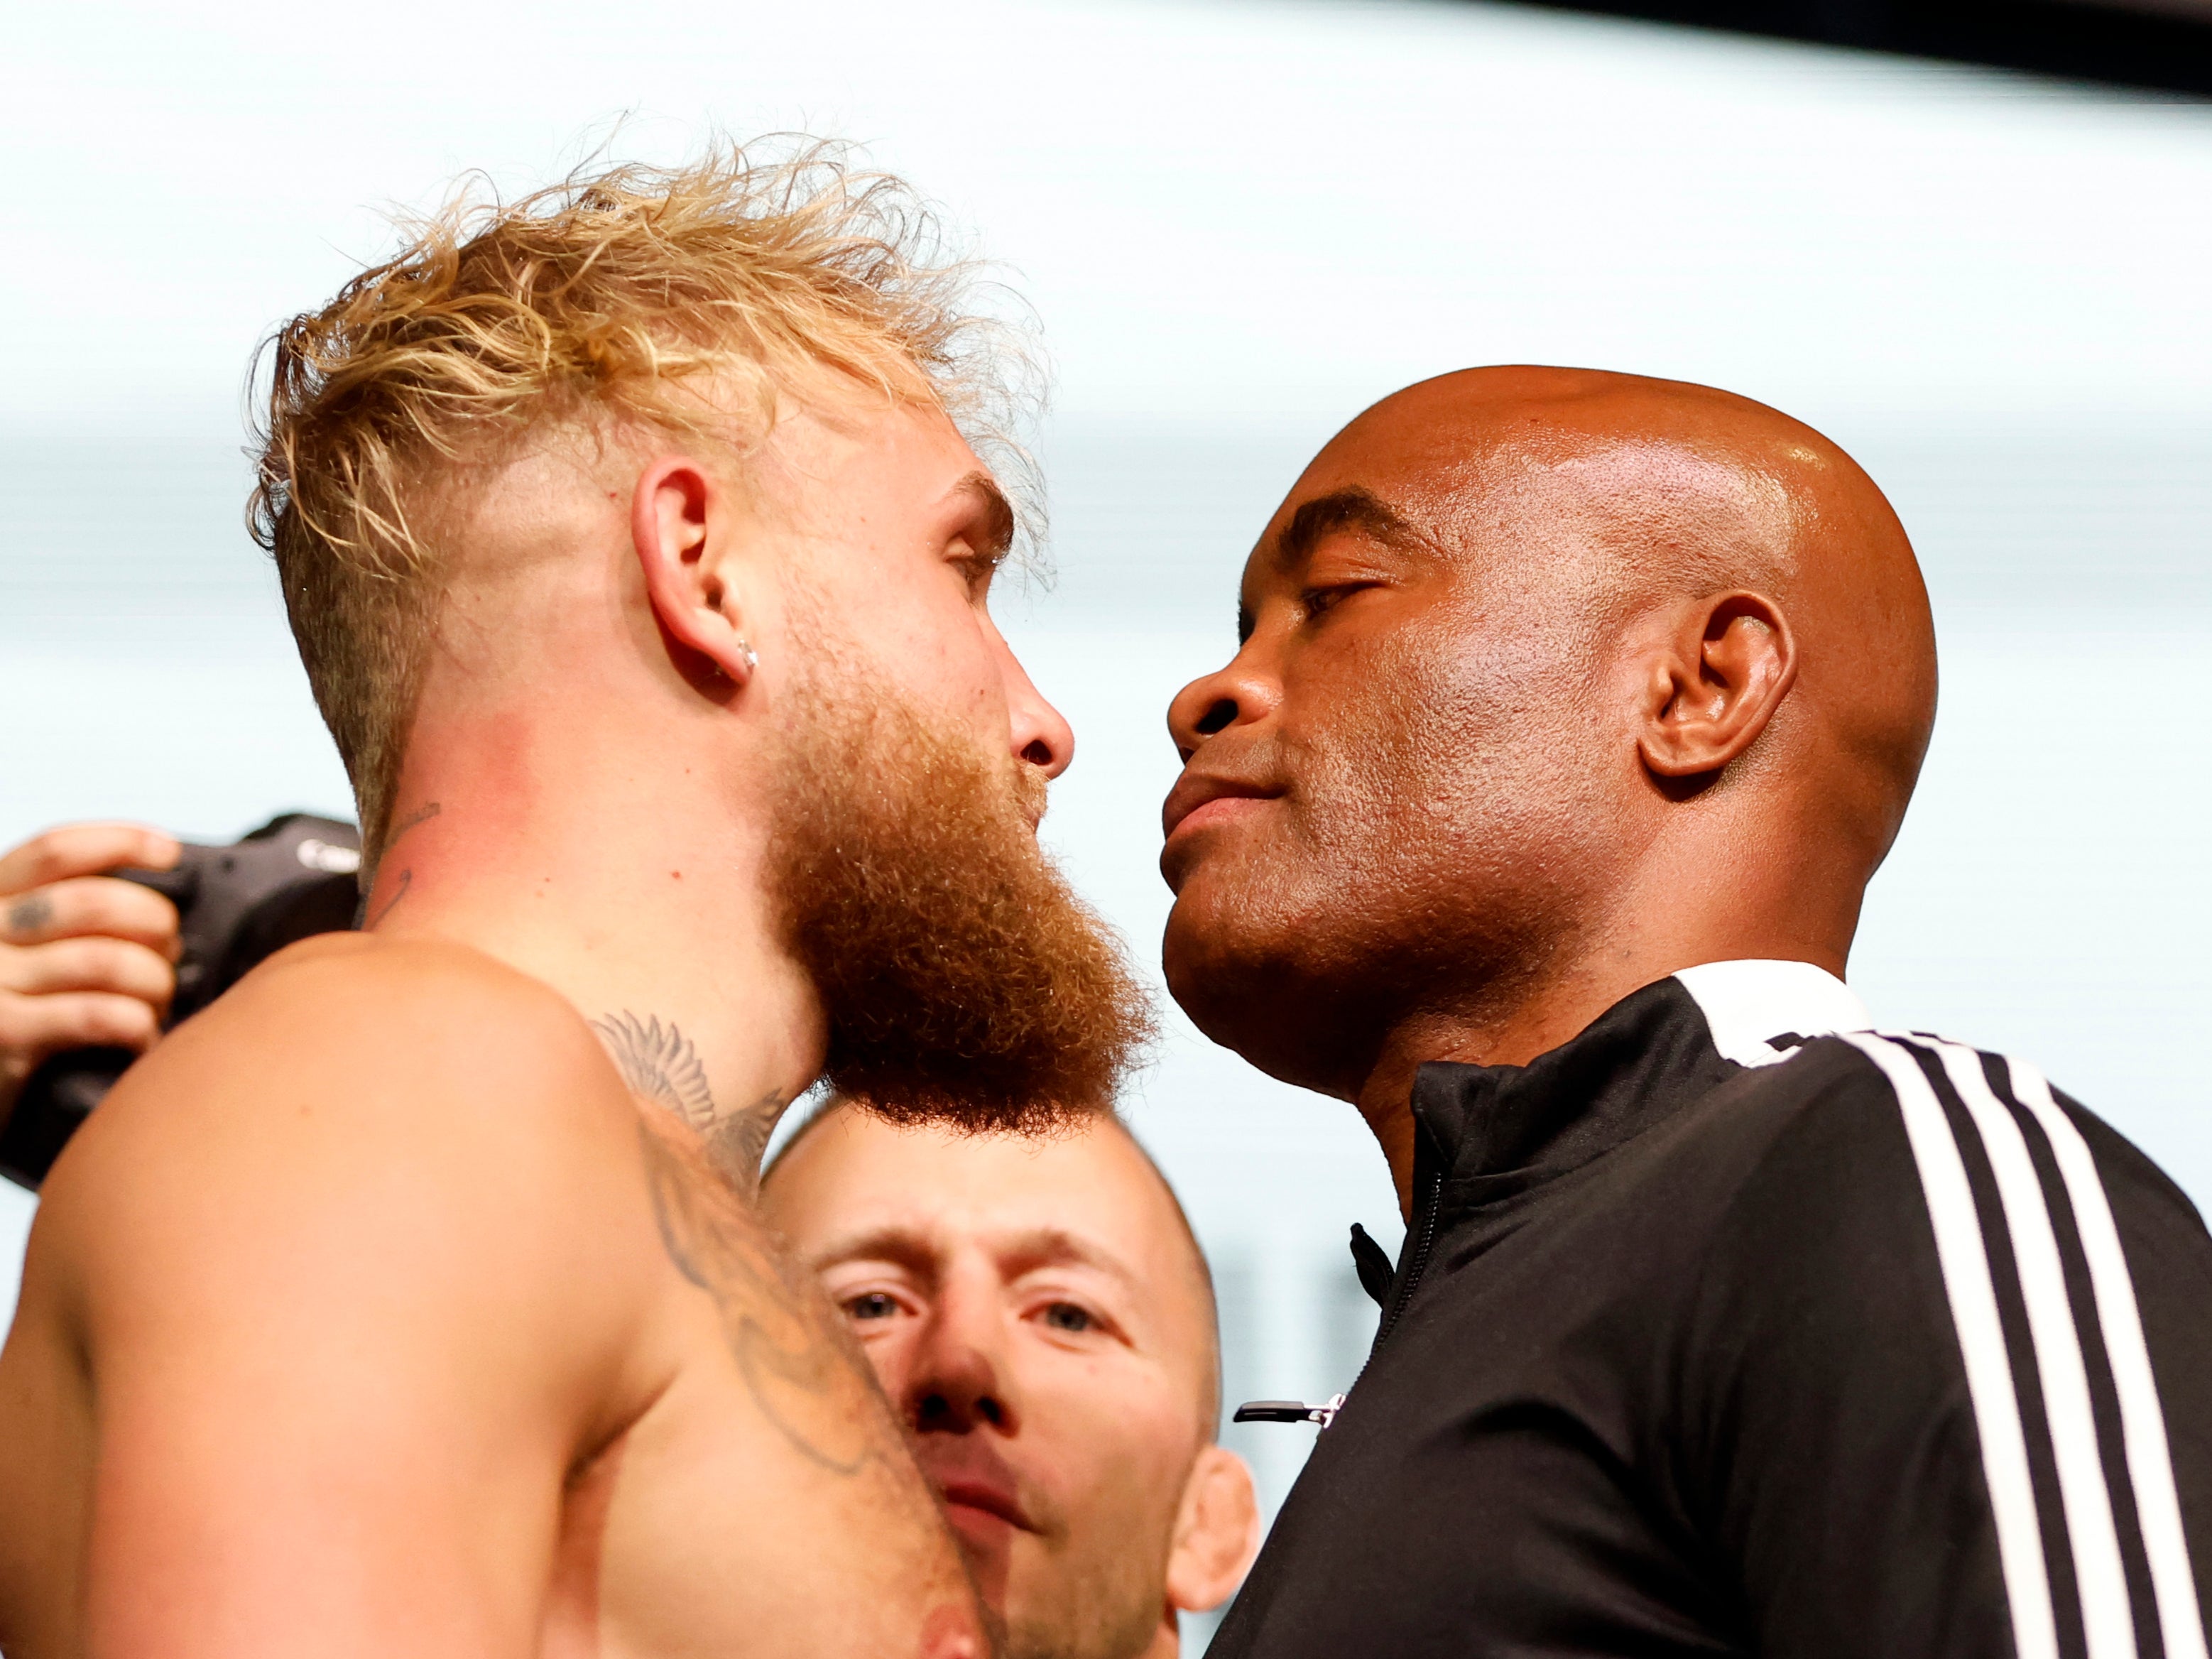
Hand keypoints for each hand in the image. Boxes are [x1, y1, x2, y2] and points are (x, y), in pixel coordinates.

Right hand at [0, 823, 182, 1129]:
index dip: (120, 841)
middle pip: (94, 902)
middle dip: (155, 923)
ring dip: (155, 982)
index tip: (169, 852)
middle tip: (170, 953)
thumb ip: (67, 923)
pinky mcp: (3, 1033)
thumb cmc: (12, 1018)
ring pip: (107, 960)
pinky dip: (137, 1026)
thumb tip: (166, 912)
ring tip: (158, 1003)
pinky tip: (142, 1040)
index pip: (55, 850)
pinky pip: (98, 1015)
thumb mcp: (22, 952)